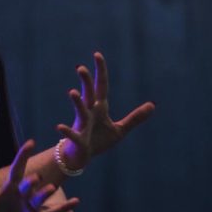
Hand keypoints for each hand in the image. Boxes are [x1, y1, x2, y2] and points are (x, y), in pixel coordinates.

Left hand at [0, 139, 78, 211]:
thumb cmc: (3, 209)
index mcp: (13, 187)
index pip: (16, 170)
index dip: (22, 157)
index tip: (31, 143)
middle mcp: (25, 194)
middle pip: (28, 186)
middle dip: (30, 183)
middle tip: (34, 177)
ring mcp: (34, 206)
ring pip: (40, 199)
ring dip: (45, 194)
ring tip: (50, 189)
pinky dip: (65, 207)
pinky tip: (77, 201)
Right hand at [56, 52, 154, 167]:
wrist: (82, 157)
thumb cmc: (98, 141)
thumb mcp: (120, 130)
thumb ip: (135, 118)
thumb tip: (153, 105)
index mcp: (99, 108)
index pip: (101, 85)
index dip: (100, 70)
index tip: (97, 54)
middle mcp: (89, 112)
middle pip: (88, 93)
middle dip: (85, 81)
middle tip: (81, 67)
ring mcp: (83, 125)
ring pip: (80, 111)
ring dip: (76, 101)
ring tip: (72, 92)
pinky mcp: (79, 139)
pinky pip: (72, 134)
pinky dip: (66, 130)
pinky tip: (59, 127)